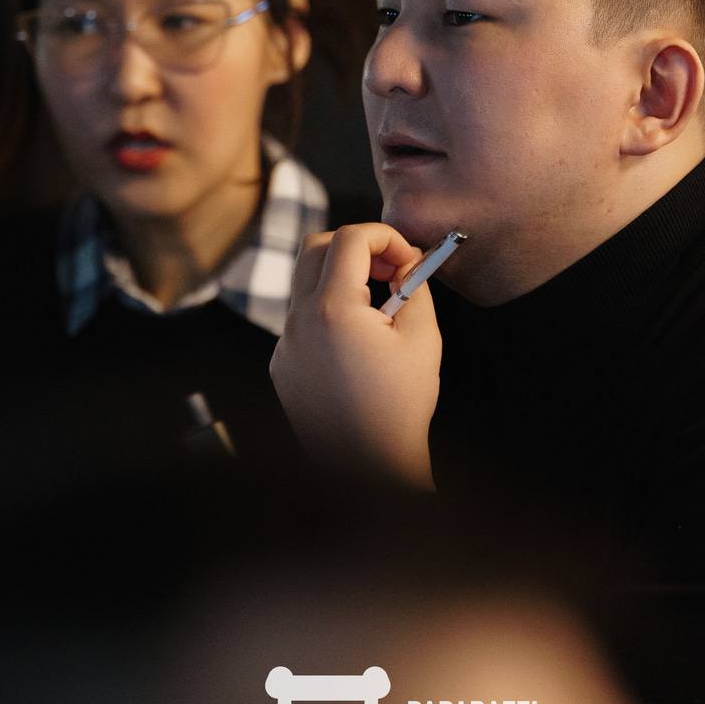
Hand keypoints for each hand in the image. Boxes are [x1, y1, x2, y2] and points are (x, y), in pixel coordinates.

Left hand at [270, 223, 441, 488]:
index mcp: (333, 309)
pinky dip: (328, 313)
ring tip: (377, 309)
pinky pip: (300, 319)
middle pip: (315, 248)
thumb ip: (415, 285)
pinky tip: (357, 345)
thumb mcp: (422, 336)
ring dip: (340, 279)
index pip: (350, 238)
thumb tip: (405, 261)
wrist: (369, 467)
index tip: (406, 257)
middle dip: (356, 247)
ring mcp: (285, 344)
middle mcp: (298, 321)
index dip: (384, 236)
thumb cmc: (400, 406)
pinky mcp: (282, 365)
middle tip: (388, 270)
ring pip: (305, 283)